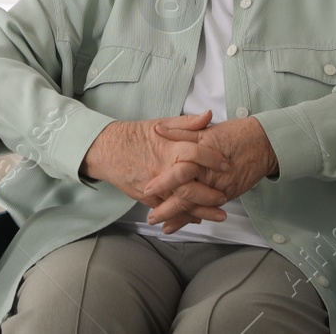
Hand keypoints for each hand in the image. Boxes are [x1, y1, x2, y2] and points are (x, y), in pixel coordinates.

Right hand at [80, 111, 229, 222]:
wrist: (108, 150)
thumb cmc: (136, 136)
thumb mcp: (162, 124)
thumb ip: (187, 123)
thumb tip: (209, 116)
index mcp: (169, 148)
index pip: (197, 153)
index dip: (213, 159)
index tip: (226, 164)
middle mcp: (163, 168)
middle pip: (192, 185)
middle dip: (211, 194)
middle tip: (225, 196)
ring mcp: (155, 186)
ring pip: (181, 203)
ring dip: (202, 210)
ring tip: (219, 214)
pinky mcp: (148, 198)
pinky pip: (168, 210)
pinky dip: (183, 216)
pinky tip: (197, 218)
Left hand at [142, 116, 277, 233]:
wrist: (262, 144)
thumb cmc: (234, 135)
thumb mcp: (205, 131)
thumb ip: (180, 131)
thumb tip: (157, 130)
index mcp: (200, 157)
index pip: (177, 173)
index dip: (162, 183)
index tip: (146, 191)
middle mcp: (209, 176)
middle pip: (184, 196)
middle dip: (166, 209)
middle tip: (151, 218)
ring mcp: (219, 187)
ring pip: (196, 206)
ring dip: (179, 217)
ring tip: (164, 225)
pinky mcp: (228, 194)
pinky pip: (209, 208)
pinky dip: (196, 216)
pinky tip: (187, 222)